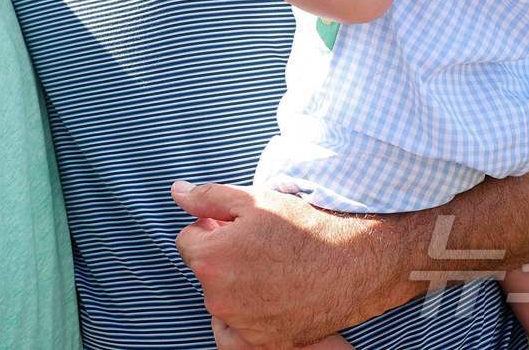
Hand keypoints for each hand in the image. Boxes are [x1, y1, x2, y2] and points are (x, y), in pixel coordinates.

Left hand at [173, 180, 397, 346]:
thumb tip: (177, 192)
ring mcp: (240, 323)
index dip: (212, 227)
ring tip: (271, 267)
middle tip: (258, 245)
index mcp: (210, 259)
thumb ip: (207, 198)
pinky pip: (234, 331)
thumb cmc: (303, 229)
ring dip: (234, 283)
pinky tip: (266, 296)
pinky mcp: (261, 341)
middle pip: (204, 269)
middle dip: (221, 255)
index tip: (237, 226)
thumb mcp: (252, 201)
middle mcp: (219, 297)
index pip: (188, 239)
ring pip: (221, 296)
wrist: (351, 263)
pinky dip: (243, 316)